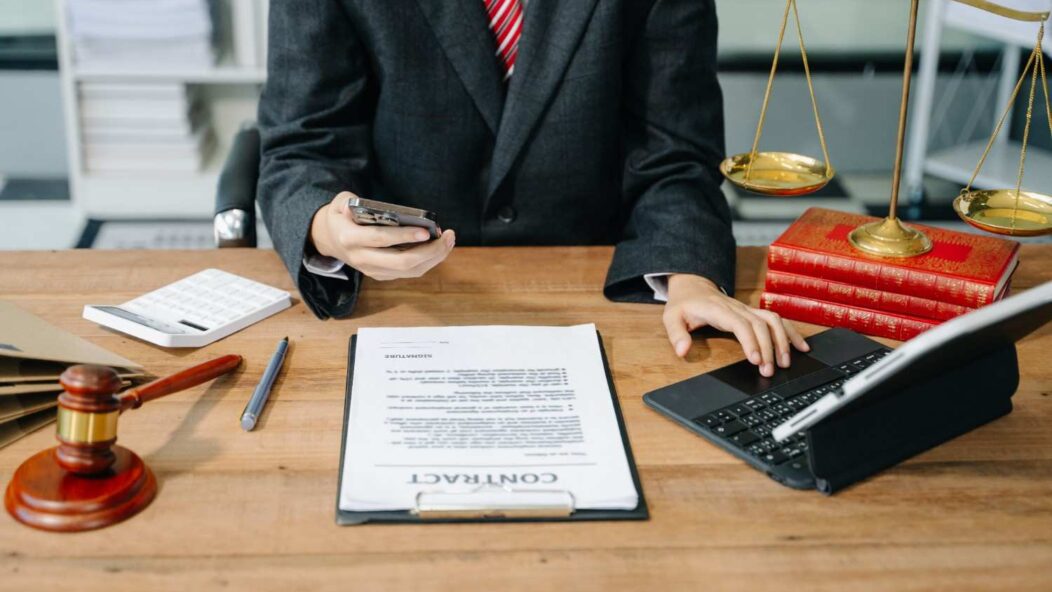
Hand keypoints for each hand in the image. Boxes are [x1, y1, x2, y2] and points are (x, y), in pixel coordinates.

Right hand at [310, 192, 454, 280]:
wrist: (331, 240)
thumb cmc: (341, 217)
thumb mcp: (338, 203)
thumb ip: (348, 202)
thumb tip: (366, 207)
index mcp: (350, 239)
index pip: (380, 239)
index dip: (404, 236)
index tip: (426, 230)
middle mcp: (362, 259)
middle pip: (401, 262)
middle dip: (429, 251)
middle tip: (447, 236)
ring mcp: (373, 270)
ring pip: (410, 271)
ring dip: (434, 257)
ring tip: (449, 240)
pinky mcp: (383, 275)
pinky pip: (410, 272)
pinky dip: (428, 261)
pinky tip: (440, 247)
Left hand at [662, 274, 809, 376]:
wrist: (693, 286)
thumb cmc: (684, 304)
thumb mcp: (671, 317)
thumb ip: (676, 334)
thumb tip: (682, 350)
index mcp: (719, 309)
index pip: (740, 324)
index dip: (750, 341)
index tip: (756, 360)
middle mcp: (737, 308)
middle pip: (760, 324)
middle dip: (768, 348)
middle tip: (769, 371)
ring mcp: (748, 309)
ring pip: (773, 320)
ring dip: (783, 340)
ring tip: (787, 362)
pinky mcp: (754, 313)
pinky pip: (777, 320)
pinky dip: (790, 332)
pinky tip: (801, 347)